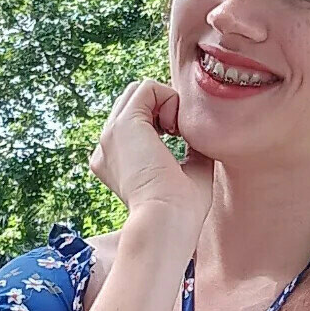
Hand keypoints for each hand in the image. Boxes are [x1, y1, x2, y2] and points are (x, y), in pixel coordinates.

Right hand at [89, 79, 213, 231]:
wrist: (167, 222)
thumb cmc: (181, 212)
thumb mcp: (189, 176)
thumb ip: (191, 153)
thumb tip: (202, 136)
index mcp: (116, 164)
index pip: (136, 123)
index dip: (164, 122)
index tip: (181, 143)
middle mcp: (107, 149)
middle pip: (135, 102)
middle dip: (164, 109)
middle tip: (180, 136)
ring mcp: (110, 136)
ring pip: (140, 92)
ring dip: (167, 104)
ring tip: (178, 133)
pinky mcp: (122, 125)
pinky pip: (148, 88)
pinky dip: (170, 99)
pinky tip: (175, 128)